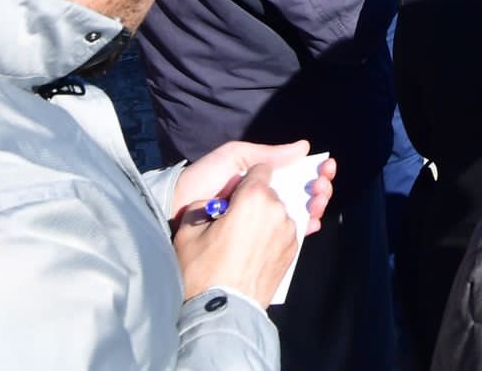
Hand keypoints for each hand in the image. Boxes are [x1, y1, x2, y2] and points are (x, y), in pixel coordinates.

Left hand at [171, 140, 336, 234]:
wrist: (175, 214)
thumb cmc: (202, 182)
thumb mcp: (234, 158)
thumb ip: (267, 155)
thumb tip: (305, 146)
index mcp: (259, 183)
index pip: (294, 177)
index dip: (314, 173)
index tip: (326, 168)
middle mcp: (263, 204)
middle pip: (301, 197)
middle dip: (318, 189)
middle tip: (323, 185)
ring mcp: (261, 226)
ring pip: (297, 217)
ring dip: (314, 207)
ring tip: (318, 200)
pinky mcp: (256, 246)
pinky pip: (284, 239)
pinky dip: (302, 231)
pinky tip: (310, 223)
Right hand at [172, 163, 298, 304]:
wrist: (221, 313)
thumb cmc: (202, 272)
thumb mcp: (188, 231)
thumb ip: (202, 205)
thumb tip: (211, 203)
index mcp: (254, 198)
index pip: (260, 169)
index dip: (246, 179)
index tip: (234, 194)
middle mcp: (277, 210)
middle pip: (270, 192)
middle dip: (255, 201)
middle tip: (235, 220)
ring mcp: (289, 231)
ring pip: (278, 213)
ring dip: (265, 219)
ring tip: (244, 239)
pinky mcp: (293, 251)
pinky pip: (283, 232)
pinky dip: (272, 235)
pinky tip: (255, 249)